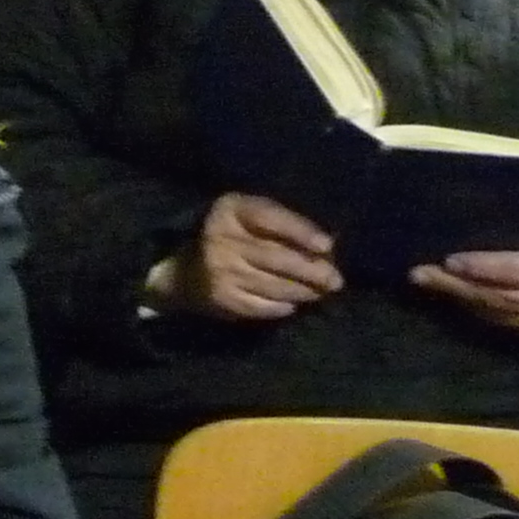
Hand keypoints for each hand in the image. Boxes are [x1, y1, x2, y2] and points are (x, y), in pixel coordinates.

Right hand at [149, 194, 341, 319]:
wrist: (182, 271)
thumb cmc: (230, 236)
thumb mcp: (247, 216)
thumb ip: (281, 223)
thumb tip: (327, 247)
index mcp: (229, 211)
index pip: (269, 218)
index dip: (300, 231)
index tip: (327, 246)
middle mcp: (221, 240)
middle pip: (275, 257)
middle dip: (311, 270)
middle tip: (336, 280)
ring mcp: (220, 272)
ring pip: (273, 285)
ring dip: (303, 291)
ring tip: (320, 292)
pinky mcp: (222, 298)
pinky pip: (262, 306)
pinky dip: (283, 306)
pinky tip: (293, 304)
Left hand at [413, 219, 518, 338]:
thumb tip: (469, 224)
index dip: (484, 267)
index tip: (450, 260)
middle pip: (499, 295)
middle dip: (456, 285)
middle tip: (420, 273)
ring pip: (494, 312)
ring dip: (455, 298)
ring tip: (425, 282)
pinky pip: (496, 322)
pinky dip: (468, 308)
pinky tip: (445, 296)